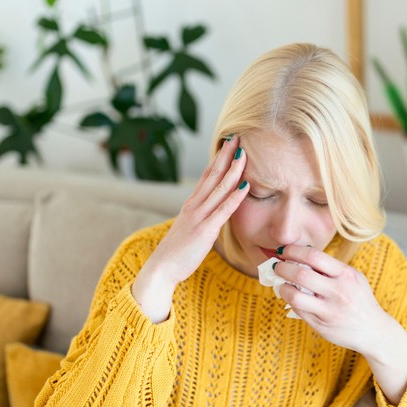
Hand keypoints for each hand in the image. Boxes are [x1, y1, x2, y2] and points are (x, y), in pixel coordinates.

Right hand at [132, 136, 247, 321]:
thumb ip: (201, 218)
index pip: (207, 176)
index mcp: (191, 205)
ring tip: (244, 154)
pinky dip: (235, 197)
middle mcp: (194, 206)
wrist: (161, 269)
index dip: (219, 159)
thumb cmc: (176, 252)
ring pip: (219, 188)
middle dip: (226, 156)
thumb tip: (213, 213)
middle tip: (237, 138)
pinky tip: (245, 186)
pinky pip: (223, 211)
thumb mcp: (190, 229)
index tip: (229, 145)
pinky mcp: (205, 231)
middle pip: (213, 175)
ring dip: (233, 170)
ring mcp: (199, 217)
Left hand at [274, 245, 406, 402]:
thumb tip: (299, 257)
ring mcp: (329, 310)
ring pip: (294, 295)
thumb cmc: (359, 299)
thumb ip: (330, 269)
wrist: (374, 330)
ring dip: (282, 287)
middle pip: (300, 274)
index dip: (294, 251)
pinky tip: (291, 297)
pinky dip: (291, 301)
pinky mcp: (321, 326)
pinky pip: (298, 310)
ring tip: (281, 284)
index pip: (314, 256)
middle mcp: (339, 292)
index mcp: (346, 275)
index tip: (284, 251)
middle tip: (276, 266)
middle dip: (282, 267)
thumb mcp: (352, 278)